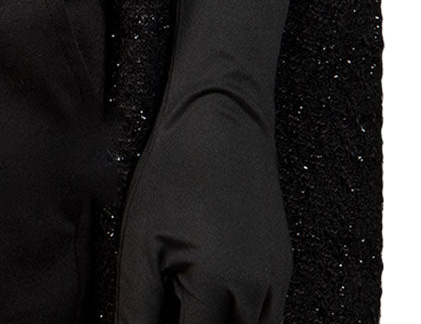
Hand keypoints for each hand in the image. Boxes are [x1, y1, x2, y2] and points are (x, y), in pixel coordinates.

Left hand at [115, 90, 292, 323]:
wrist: (221, 117)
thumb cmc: (174, 172)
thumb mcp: (140, 242)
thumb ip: (136, 308)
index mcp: (220, 286)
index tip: (148, 316)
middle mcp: (261, 291)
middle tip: (166, 303)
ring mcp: (278, 279)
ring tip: (183, 302)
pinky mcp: (283, 265)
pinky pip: (269, 315)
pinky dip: (238, 317)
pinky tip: (208, 296)